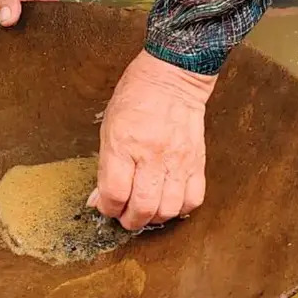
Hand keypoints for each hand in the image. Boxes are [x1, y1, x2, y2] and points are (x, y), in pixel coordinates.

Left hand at [87, 50, 217, 230]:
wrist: (172, 77)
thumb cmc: (136, 97)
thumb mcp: (109, 127)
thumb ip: (105, 166)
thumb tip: (100, 198)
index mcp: (124, 144)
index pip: (114, 193)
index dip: (106, 208)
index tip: (105, 206)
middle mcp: (152, 155)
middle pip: (142, 207)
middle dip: (129, 220)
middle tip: (124, 216)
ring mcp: (178, 159)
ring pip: (168, 209)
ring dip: (154, 218)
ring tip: (146, 211)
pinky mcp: (197, 161)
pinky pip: (192, 198)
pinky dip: (179, 209)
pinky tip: (169, 202)